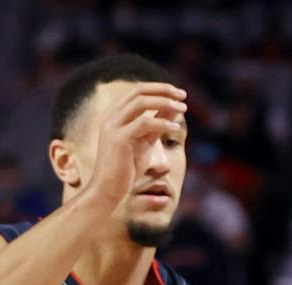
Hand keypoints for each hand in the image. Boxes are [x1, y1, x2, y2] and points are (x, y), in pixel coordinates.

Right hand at [83, 82, 187, 207]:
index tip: (179, 94)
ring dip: (165, 102)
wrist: (108, 189)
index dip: (159, 88)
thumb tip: (174, 109)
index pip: (137, 91)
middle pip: (139, 91)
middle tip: (183, 95)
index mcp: (116, 114)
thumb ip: (157, 124)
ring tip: (183, 109)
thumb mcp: (145, 141)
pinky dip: (163, 123)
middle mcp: (112, 116)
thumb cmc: (126, 168)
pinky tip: (176, 129)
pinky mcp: (119, 139)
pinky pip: (144, 123)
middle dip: (163, 90)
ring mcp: (113, 126)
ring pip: (141, 102)